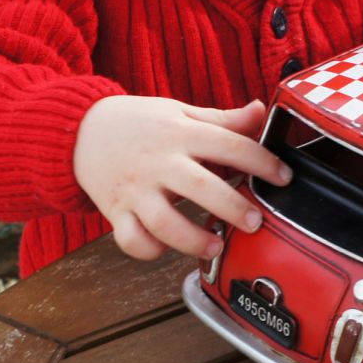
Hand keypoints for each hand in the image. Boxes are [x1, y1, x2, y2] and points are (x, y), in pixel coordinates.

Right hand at [72, 96, 290, 262]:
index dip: (263, 161)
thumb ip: (222, 119)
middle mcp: (159, 162)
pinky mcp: (114, 210)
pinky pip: (130, 239)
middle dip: (233, 208)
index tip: (284, 178)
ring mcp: (135, 189)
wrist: (77, 130)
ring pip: (164, 223)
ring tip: (217, 246)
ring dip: (194, 240)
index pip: (230, 145)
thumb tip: (260, 112)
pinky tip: (166, 249)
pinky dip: (149, 250)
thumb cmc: (138, 123)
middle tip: (255, 222)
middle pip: (200, 188)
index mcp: (181, 133)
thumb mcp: (180, 113)